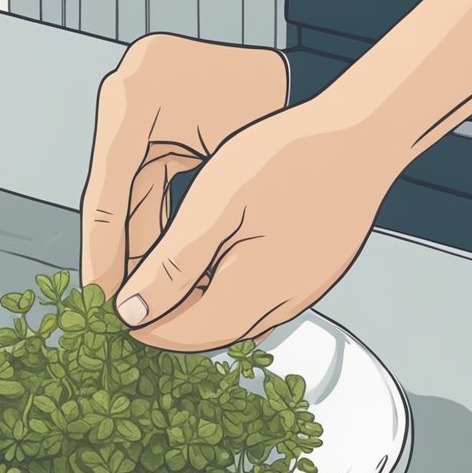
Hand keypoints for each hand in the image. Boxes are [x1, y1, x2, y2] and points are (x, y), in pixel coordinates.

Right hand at [80, 34, 289, 296]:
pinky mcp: (146, 120)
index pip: (104, 190)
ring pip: (123, 193)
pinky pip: (140, 182)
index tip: (102, 297)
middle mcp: (123, 94)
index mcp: (135, 98)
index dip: (102, 250)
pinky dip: (151, 223)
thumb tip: (148, 292)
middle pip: (108, 193)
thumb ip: (184, 231)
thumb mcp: (226, 172)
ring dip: (133, 245)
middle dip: (116, 254)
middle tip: (114, 305)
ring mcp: (132, 104)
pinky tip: (158, 266)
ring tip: (139, 295)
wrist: (301, 72)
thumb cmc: (273, 112)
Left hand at [110, 98, 407, 351]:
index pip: (178, 334)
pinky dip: (225, 293)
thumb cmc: (288, 159)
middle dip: (165, 320)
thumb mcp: (213, 207)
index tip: (106, 311)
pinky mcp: (311, 278)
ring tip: (160, 281)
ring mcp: (299, 295)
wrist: (365, 138)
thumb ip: (171, 266)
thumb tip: (130, 311)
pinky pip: (258, 300)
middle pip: (205, 332)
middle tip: (128, 298)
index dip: (139, 326)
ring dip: (195, 307)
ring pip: (232, 318)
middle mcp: (277, 307)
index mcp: (247, 294)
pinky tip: (208, 267)